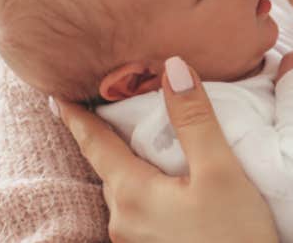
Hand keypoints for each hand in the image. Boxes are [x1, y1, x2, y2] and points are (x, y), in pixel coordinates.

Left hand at [53, 57, 275, 242]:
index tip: (56, 95)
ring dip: (133, 167)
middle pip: (111, 168)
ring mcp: (135, 242)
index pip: (95, 145)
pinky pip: (141, 211)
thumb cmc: (235, 236)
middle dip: (111, 139)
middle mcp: (122, 220)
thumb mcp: (221, 171)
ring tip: (148, 145)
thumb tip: (173, 67)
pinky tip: (170, 185)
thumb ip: (195, 120)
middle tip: (116, 109)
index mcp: (130, 194)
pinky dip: (148, 189)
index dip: (77, 118)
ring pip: (127, 191)